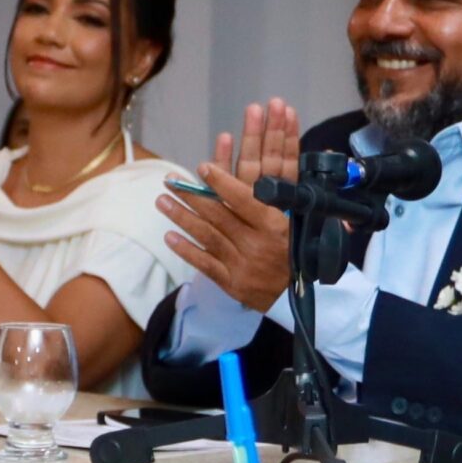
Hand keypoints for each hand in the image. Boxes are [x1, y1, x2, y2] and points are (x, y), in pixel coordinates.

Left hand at [158, 99, 299, 311]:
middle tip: (170, 180)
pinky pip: (204, 264)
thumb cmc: (299, 251)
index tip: (202, 167)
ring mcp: (241, 264)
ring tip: (162, 201)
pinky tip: (168, 236)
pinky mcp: (231, 283)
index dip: (221, 182)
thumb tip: (274, 168)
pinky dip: (185, 250)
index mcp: (273, 225)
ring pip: (206, 236)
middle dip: (191, 196)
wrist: (299, 295)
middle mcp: (255, 243)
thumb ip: (281, 200)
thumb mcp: (297, 224)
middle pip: (217, 215)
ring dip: (182, 217)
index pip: (243, 200)